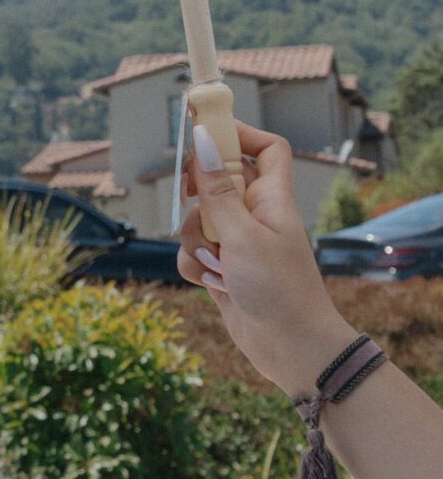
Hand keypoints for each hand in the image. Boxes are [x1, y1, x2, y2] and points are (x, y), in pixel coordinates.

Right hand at [176, 121, 353, 395]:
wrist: (290, 346)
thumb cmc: (278, 288)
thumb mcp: (242, 234)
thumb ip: (217, 190)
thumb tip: (203, 140)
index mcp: (272, 198)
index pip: (266, 149)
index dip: (239, 134)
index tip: (204, 132)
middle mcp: (256, 216)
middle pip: (219, 181)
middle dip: (198, 192)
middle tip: (188, 196)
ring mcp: (239, 243)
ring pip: (198, 221)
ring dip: (193, 239)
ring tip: (214, 262)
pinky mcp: (223, 270)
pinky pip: (193, 255)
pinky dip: (194, 267)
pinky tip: (209, 285)